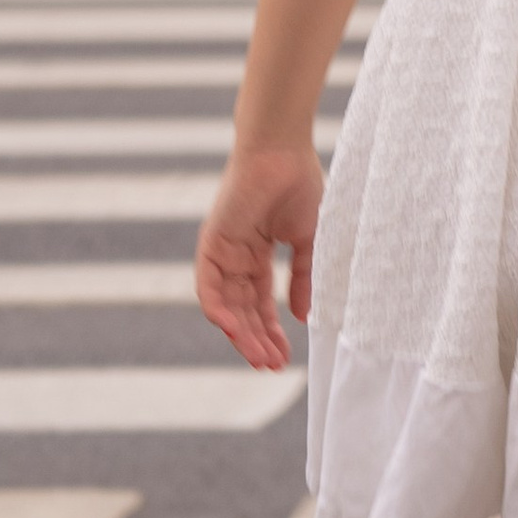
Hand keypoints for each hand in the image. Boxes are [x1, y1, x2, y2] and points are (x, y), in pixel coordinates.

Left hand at [196, 142, 324, 373]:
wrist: (282, 152)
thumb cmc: (299, 186)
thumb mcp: (309, 240)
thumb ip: (303, 276)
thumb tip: (302, 316)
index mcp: (258, 256)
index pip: (261, 304)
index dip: (271, 331)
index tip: (285, 358)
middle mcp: (237, 259)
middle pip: (243, 311)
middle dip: (257, 340)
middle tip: (272, 366)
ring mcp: (223, 254)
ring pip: (226, 306)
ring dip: (241, 334)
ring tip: (260, 357)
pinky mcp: (210, 245)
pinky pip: (208, 287)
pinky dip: (219, 310)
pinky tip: (235, 330)